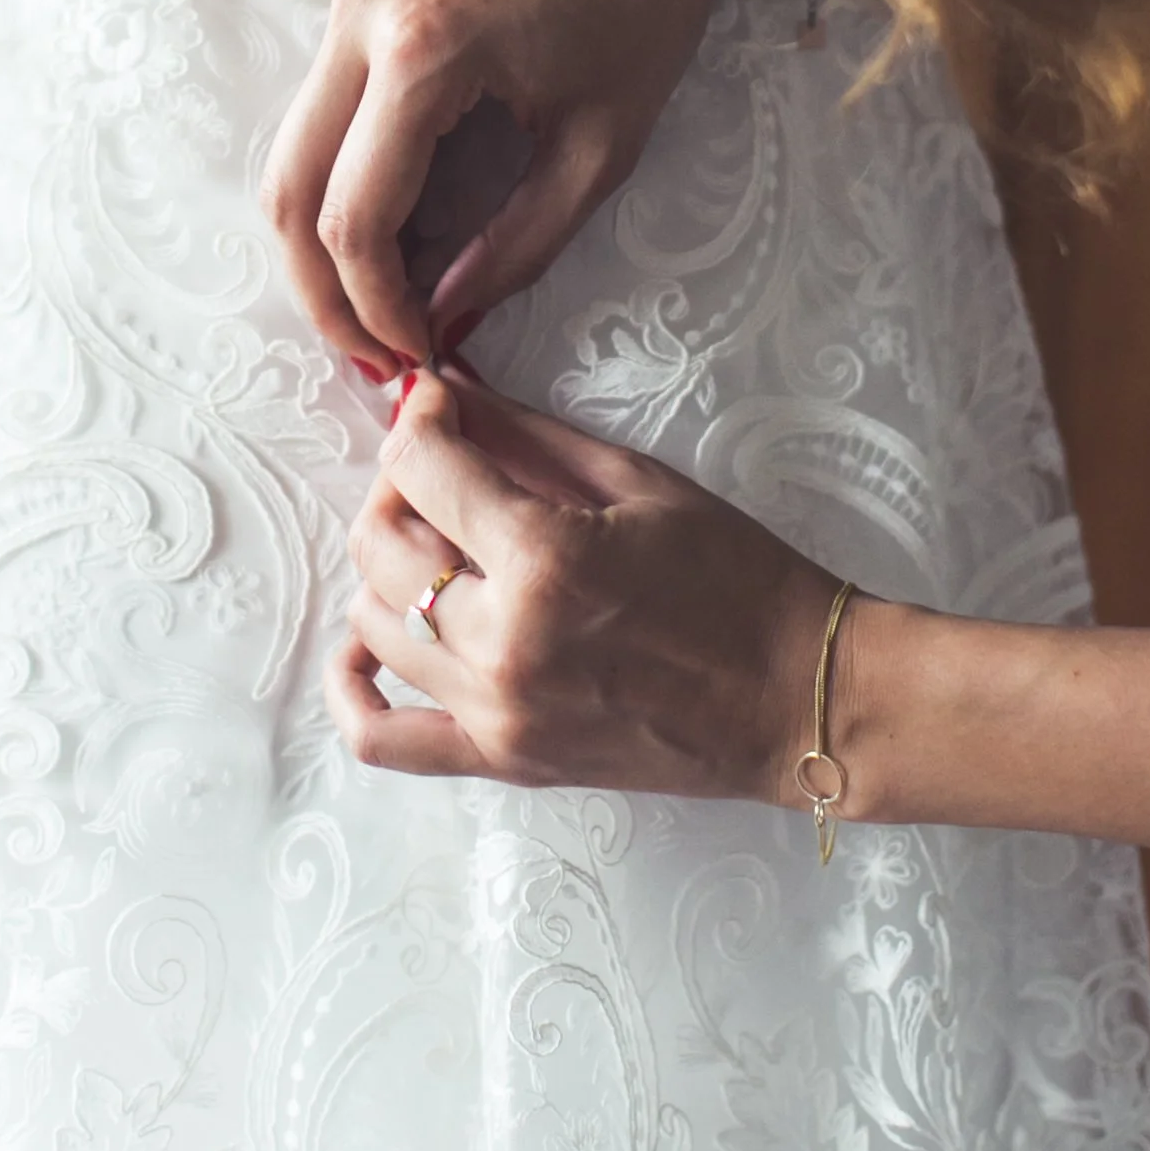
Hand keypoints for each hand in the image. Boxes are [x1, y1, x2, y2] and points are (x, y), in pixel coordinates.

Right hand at [264, 0, 714, 369]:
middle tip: (367, 348)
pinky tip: (388, 221)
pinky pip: (322, 98)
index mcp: (423, 52)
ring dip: (320, 232)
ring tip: (374, 298)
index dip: (374, 305)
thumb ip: (518, 244)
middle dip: (321, 287)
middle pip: (290, 187)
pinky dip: (339, 171)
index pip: (354, 217)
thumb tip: (450, 311)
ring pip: (291, 144)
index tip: (413, 350)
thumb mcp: (599, 144)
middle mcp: (362, 13)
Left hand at [331, 372, 847, 798]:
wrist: (795, 699)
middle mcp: (504, 641)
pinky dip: (354, 690)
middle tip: (444, 470)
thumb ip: (525, 434)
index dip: (419, 417)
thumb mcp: (637, 481)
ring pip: (374, 623)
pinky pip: (383, 739)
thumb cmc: (736, 579)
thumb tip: (445, 389)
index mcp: (545, 559)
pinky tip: (368, 647)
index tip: (436, 401)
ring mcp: (497, 712)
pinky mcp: (503, 761)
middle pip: (379, 543)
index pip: (423, 466)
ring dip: (388, 570)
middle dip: (398, 486)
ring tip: (440, 546)